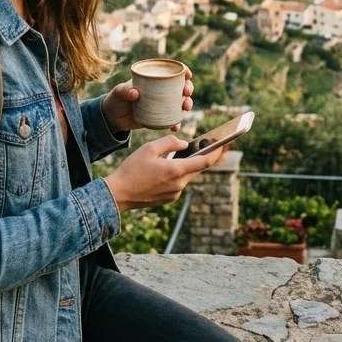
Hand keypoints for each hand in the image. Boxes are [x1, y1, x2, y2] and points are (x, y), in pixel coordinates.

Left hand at [100, 67, 194, 131]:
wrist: (113, 118)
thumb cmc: (116, 99)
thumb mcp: (119, 92)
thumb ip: (125, 91)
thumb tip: (135, 93)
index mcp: (153, 80)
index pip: (172, 72)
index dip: (183, 72)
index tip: (188, 74)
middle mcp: (161, 91)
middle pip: (181, 87)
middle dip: (188, 88)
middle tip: (186, 92)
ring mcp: (162, 105)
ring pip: (180, 103)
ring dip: (187, 104)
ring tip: (185, 107)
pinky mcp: (160, 118)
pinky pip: (172, 120)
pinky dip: (176, 123)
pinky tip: (176, 126)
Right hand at [104, 135, 227, 211]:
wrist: (118, 194)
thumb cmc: (131, 169)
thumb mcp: (149, 148)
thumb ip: (169, 142)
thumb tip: (184, 144)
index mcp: (176, 171)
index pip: (205, 162)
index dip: (216, 152)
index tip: (224, 143)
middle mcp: (179, 185)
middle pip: (198, 169)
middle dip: (204, 156)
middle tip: (208, 144)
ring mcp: (174, 194)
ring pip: (188, 176)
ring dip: (188, 165)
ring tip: (187, 152)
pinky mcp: (169, 199)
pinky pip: (179, 183)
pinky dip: (179, 173)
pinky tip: (171, 166)